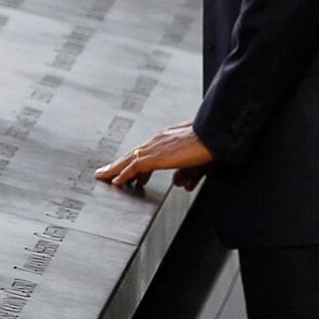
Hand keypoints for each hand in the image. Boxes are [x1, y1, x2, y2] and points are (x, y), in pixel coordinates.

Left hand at [95, 122, 214, 189]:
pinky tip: (115, 182)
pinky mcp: (156, 156)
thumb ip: (187, 174)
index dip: (135, 164)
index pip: (145, 152)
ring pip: (128, 160)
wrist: (215, 134)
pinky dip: (123, 175)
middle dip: (118, 164)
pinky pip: (134, 167)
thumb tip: (179, 184)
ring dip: (114, 169)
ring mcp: (155, 147)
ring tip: (103, 177)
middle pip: (132, 154)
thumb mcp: (197, 164)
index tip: (130, 174)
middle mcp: (158, 141)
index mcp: (167, 139)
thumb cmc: (211, 144)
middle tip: (105, 173)